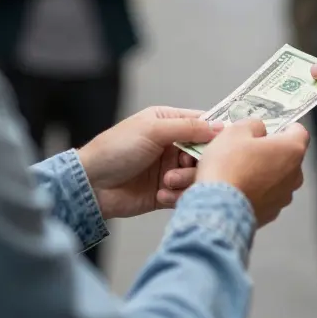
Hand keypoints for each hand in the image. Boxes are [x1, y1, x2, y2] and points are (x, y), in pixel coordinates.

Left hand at [76, 107, 224, 219]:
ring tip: (167, 182)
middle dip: (199, 161)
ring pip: (197, 174)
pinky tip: (161, 194)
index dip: (216, 132)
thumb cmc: (115, 150)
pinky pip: (185, 194)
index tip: (226, 142)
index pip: (203, 123)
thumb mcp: (152, 130)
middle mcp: (172, 145)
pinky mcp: (166, 191)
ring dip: (185, 179)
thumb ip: (188, 128)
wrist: (90, 186)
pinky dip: (177, 195)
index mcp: (168, 123)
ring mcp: (170, 169)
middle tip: (186, 165)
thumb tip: (221, 127)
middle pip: (205, 152)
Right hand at [195, 120, 309, 226]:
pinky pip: (267, 197)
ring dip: (264, 173)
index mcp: (292, 150)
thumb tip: (258, 129)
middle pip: (288, 157)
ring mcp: (284, 197)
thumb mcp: (235, 131)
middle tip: (248, 149)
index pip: (299, 132)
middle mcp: (295, 175)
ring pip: (278, 178)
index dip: (285, 127)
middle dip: (272, 151)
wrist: (217, 207)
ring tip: (240, 171)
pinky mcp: (271, 213)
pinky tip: (238, 189)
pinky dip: (257, 192)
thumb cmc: (228, 167)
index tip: (272, 127)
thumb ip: (253, 125)